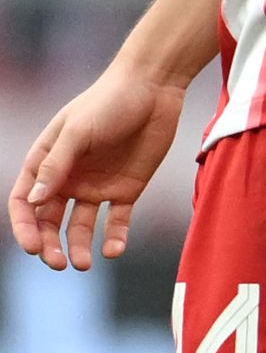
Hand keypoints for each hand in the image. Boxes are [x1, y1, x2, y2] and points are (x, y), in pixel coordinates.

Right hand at [11, 65, 188, 270]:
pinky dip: (114, 237)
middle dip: (50, 244)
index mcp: (46, 163)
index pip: (26, 202)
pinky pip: (116, 220)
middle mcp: (68, 179)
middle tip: (59, 263)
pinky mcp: (127, 189)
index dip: (25, 227)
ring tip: (86, 264)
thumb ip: (57, 165)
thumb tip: (35, 201)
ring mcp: (96, 185)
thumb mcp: (78, 131)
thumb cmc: (108, 102)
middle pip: (50, 221)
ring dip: (79, 246)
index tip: (33, 248)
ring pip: (80, 226)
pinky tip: (114, 250)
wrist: (153, 88)